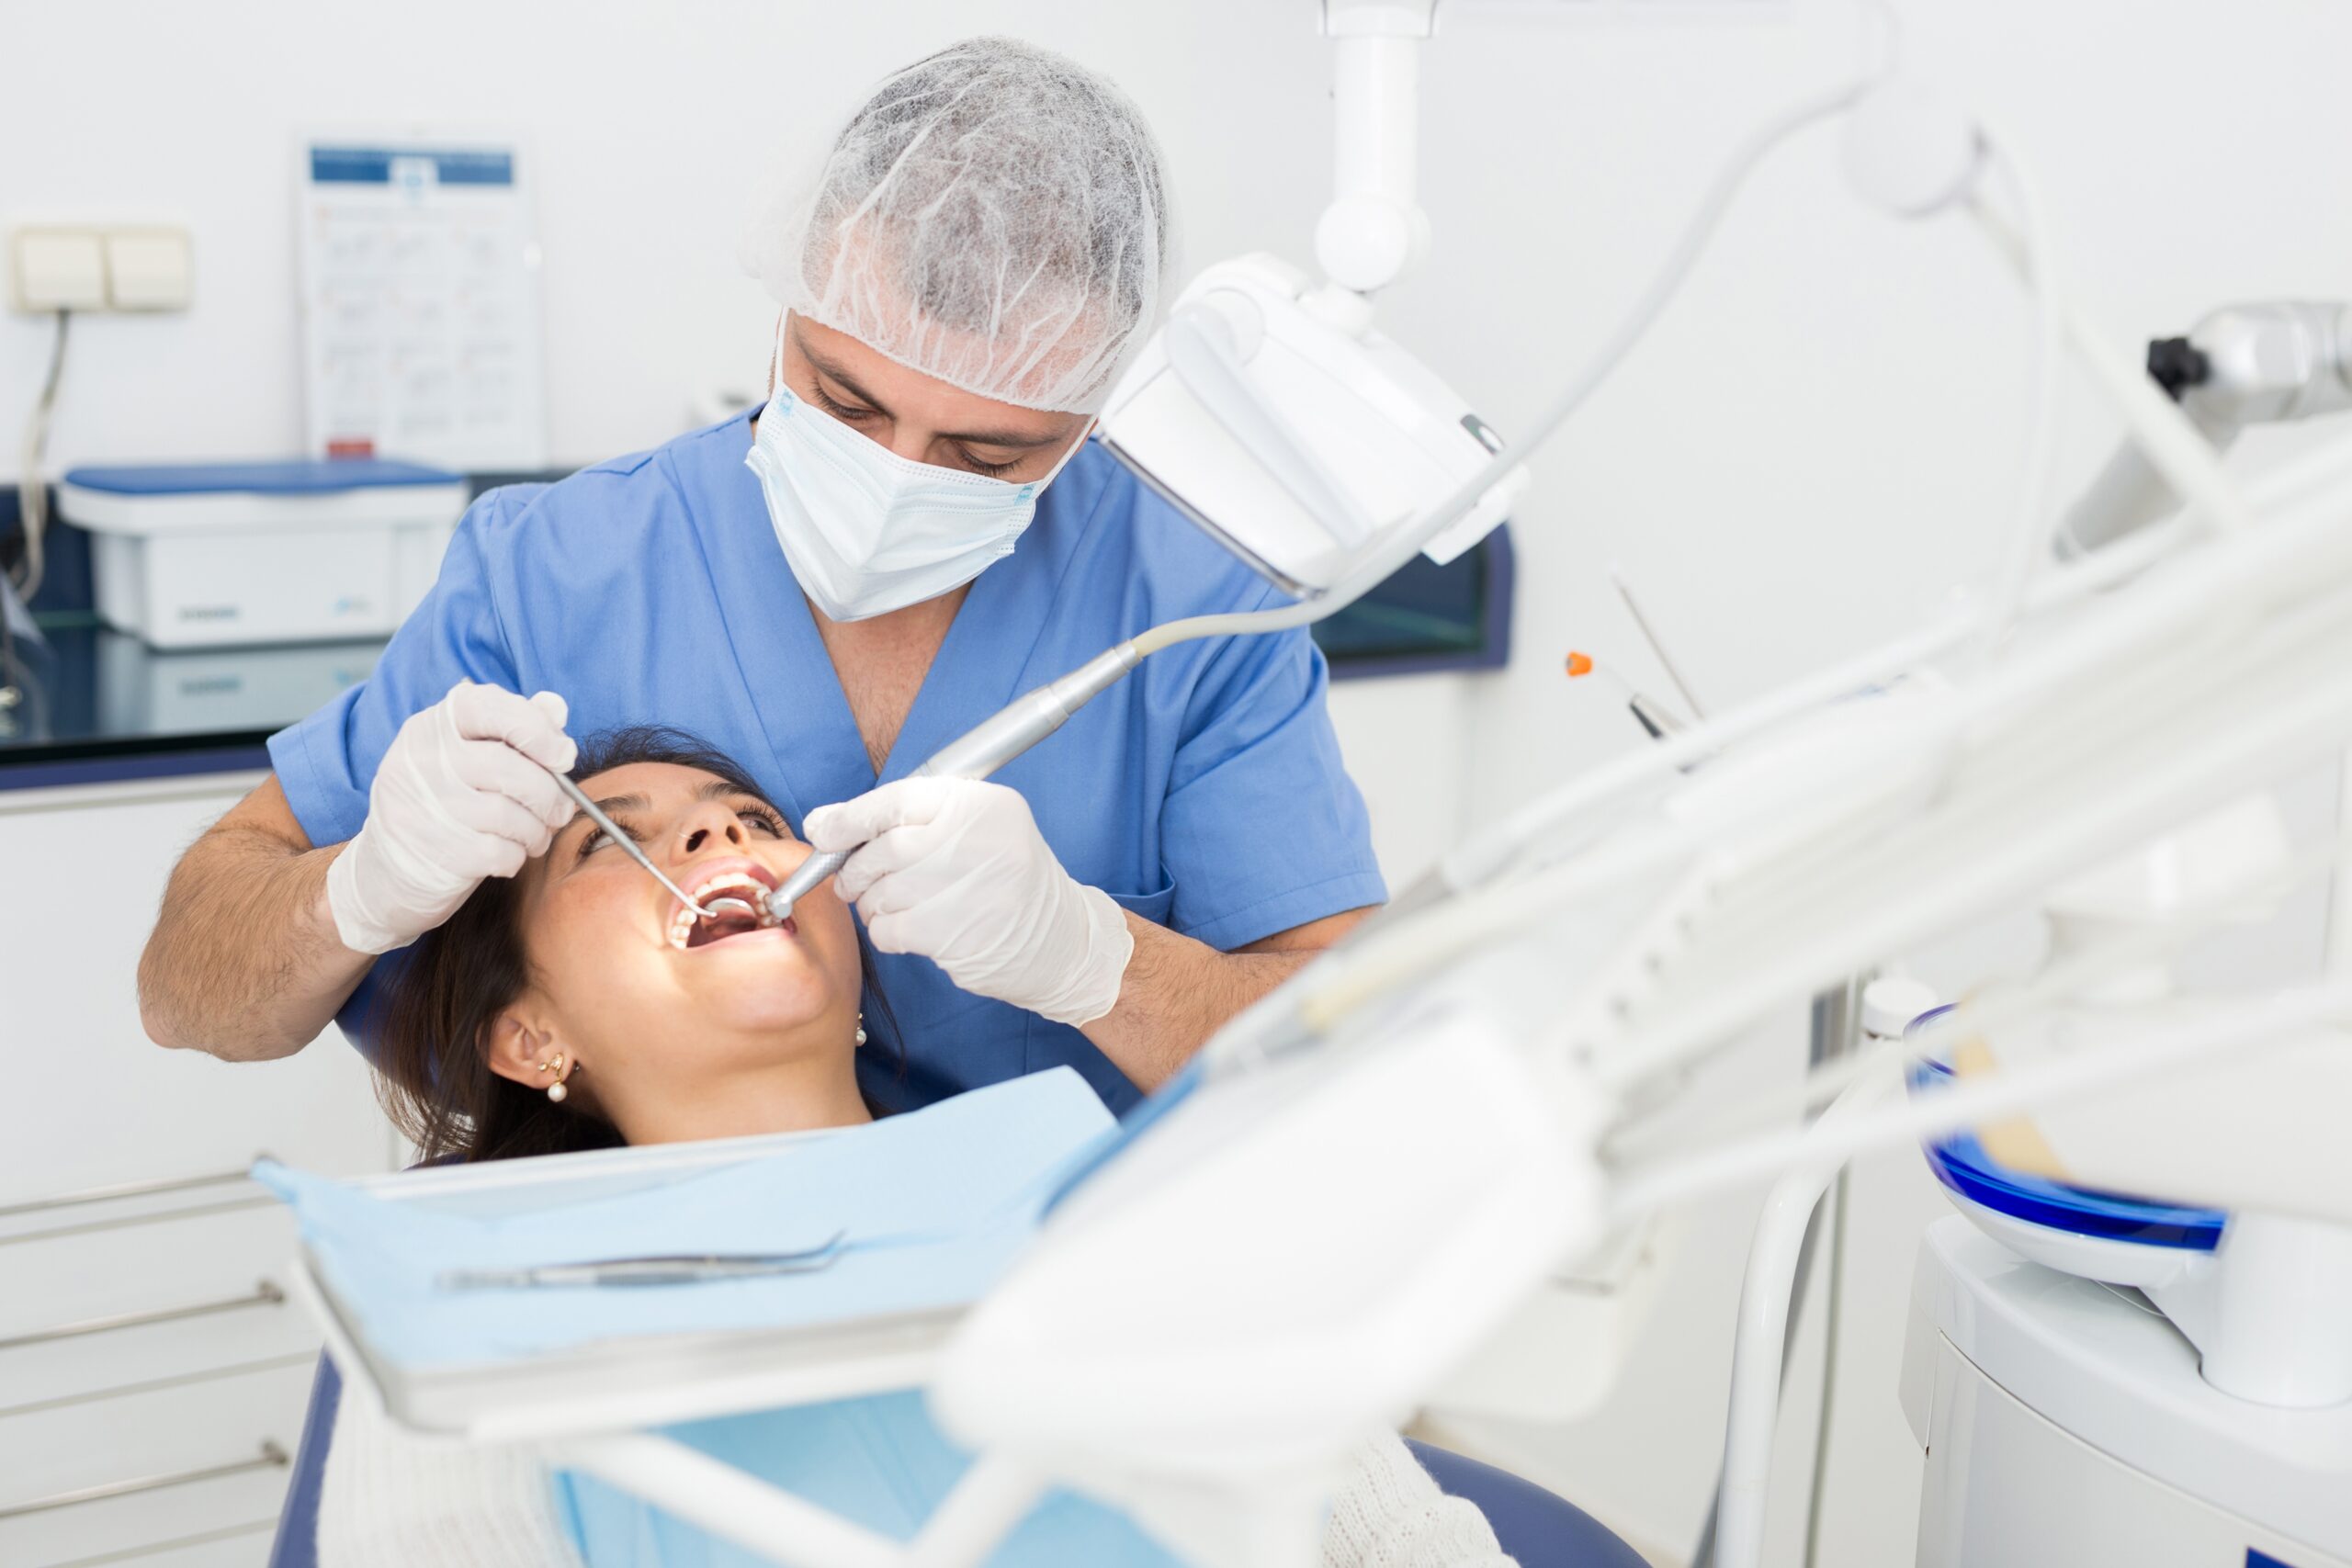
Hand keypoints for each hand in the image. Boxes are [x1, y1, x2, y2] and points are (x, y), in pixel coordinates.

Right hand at [326, 681, 577, 953]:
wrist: (386, 868)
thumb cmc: (445, 802)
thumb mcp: (469, 755)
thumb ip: (515, 727)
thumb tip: (557, 709)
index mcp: (432, 726)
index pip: (489, 707)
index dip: (537, 728)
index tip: (564, 755)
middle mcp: (419, 760)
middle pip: (508, 766)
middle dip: (550, 793)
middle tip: (560, 810)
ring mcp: (419, 807)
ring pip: (508, 814)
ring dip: (537, 830)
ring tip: (536, 834)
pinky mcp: (430, 851)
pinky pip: (499, 852)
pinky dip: (517, 856)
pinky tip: (510, 853)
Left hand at [805, 778, 1133, 1026]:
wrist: (1060, 940)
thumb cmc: (1006, 877)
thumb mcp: (978, 827)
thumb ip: (911, 817)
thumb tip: (825, 824)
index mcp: (982, 805)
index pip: (898, 800)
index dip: (850, 817)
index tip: (823, 830)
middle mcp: (977, 842)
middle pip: (882, 850)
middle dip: (856, 867)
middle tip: (853, 878)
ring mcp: (967, 891)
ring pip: (879, 892)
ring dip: (872, 902)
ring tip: (896, 903)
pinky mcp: (954, 936)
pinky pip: (888, 929)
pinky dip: (886, 930)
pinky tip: (912, 927)